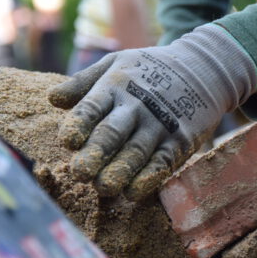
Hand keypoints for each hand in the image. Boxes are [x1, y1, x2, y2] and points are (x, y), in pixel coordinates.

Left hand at [49, 24, 256, 200]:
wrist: (204, 69)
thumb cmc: (150, 69)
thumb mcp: (116, 63)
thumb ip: (83, 82)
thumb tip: (52, 99)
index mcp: (115, 86)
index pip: (92, 106)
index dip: (79, 123)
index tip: (68, 141)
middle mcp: (136, 106)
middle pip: (113, 132)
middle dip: (96, 153)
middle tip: (80, 173)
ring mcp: (160, 124)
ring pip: (136, 152)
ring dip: (119, 171)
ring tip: (103, 188)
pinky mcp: (180, 141)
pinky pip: (162, 163)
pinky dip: (148, 179)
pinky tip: (132, 193)